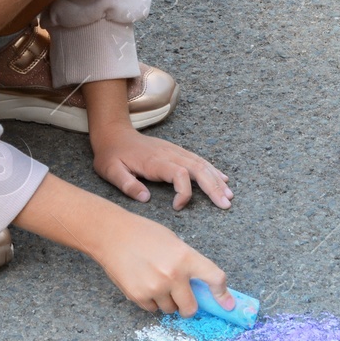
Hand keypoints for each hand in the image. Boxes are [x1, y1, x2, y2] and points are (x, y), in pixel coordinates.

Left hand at [90, 120, 232, 209]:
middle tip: (226, 204)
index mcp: (154, 161)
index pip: (179, 174)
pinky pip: (198, 160)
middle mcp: (169, 154)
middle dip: (213, 187)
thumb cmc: (111, 155)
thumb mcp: (111, 171)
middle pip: (197, 168)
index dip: (184, 192)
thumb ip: (127, 185)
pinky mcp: (176, 151)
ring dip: (216, 179)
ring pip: (201, 164)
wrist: (113, 133)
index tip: (177, 207)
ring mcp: (174, 151)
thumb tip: (145, 199)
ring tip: (229, 195)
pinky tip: (222, 179)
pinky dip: (212, 170)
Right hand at [93, 210, 232, 316]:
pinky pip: (152, 309)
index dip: (222, 294)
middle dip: (188, 305)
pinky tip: (143, 283)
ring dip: (168, 302)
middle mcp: (173, 275)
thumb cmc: (144, 234)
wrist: (111, 234)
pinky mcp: (138, 296)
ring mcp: (155, 288)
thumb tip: (200, 286)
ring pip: (170, 310)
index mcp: (185, 257)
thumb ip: (188, 263)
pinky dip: (151, 301)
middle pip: (191, 307)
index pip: (214, 278)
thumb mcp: (174, 242)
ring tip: (156, 283)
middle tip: (182, 297)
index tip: (227, 304)